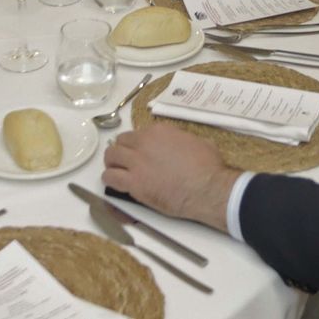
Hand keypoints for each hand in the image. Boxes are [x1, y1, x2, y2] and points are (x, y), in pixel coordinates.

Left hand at [103, 125, 238, 231]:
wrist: (207, 188)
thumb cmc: (208, 166)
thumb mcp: (199, 142)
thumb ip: (184, 140)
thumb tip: (184, 144)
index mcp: (159, 131)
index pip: (137, 133)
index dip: (137, 144)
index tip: (141, 153)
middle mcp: (144, 142)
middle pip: (120, 142)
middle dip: (121, 151)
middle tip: (126, 162)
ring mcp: (137, 162)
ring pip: (110, 156)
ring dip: (112, 163)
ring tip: (117, 172)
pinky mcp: (134, 182)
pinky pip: (110, 177)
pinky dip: (110, 180)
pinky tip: (116, 185)